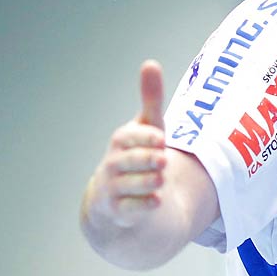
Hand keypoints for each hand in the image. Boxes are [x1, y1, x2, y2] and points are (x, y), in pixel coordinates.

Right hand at [84, 61, 170, 228]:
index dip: (145, 137)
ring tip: (160, 180)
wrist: (114, 199)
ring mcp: (113, 189)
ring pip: (130, 185)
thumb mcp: (145, 129)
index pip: (129, 137)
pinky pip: (129, 209)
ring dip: (148, 182)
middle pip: (128, 161)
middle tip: (163, 159)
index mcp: (121, 142)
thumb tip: (150, 64)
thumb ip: (150, 100)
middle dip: (146, 160)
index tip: (162, 138)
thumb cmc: (135, 156)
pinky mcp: (118, 212)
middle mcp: (113, 164)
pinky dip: (143, 206)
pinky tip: (157, 201)